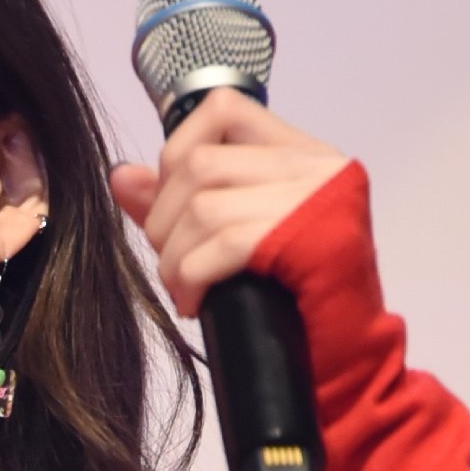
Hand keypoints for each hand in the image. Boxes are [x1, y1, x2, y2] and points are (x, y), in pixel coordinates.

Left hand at [108, 88, 349, 319]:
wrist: (347, 362)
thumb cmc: (291, 305)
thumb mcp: (232, 242)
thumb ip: (180, 203)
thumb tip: (122, 175)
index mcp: (301, 153)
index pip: (223, 108)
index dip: (177, 151)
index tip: (173, 206)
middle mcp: (316, 165)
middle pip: (201, 163)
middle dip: (165, 221)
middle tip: (174, 266)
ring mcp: (322, 198)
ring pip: (204, 205)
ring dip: (175, 258)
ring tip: (184, 290)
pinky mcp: (318, 239)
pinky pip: (226, 243)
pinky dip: (194, 278)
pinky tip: (197, 304)